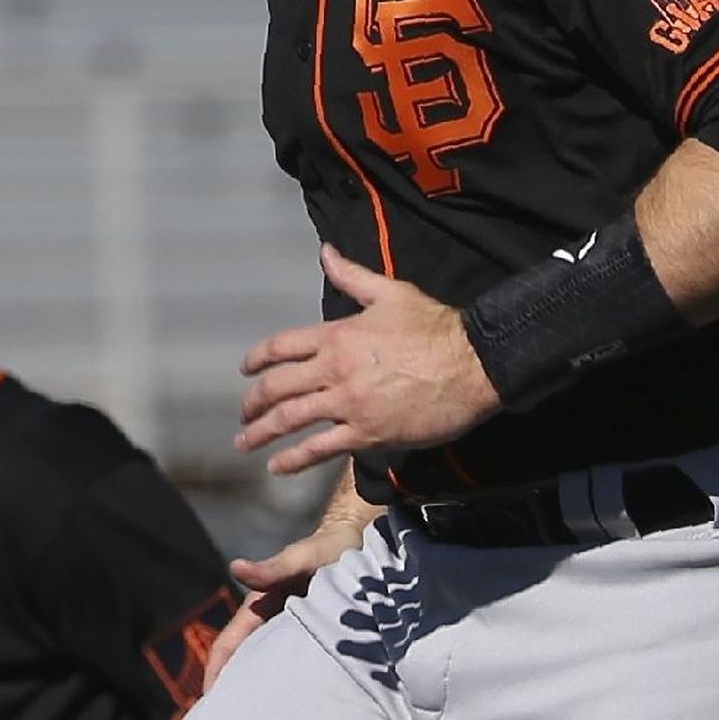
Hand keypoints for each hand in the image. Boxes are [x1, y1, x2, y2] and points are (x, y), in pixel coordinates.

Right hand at [204, 508, 368, 692]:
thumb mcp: (299, 558)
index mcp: (258, 610)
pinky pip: (299, 666)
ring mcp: (294, 634)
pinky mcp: (318, 638)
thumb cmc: (326, 549)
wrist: (358, 543)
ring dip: (262, 694)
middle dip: (232, 694)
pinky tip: (298, 712)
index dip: (215, 674)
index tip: (206, 703)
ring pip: (270, 669)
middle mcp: (272, 626)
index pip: (228, 647)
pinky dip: (292, 686)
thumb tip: (234, 567)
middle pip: (245, 665)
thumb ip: (271, 569)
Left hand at [236, 245, 499, 478]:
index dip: (258, 358)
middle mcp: (334, 370)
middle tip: (245, 413)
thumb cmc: (436, 328)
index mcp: (337, 336)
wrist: (473, 364)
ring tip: (245, 442)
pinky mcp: (368, 432)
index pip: (281, 346)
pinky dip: (294, 459)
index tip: (247, 370)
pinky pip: (320, 449)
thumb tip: (326, 253)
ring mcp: (348, 404)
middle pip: (278, 387)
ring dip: (261, 432)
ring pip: (290, 420)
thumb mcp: (392, 293)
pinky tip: (277, 467)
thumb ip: (353, 276)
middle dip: (254, 402)